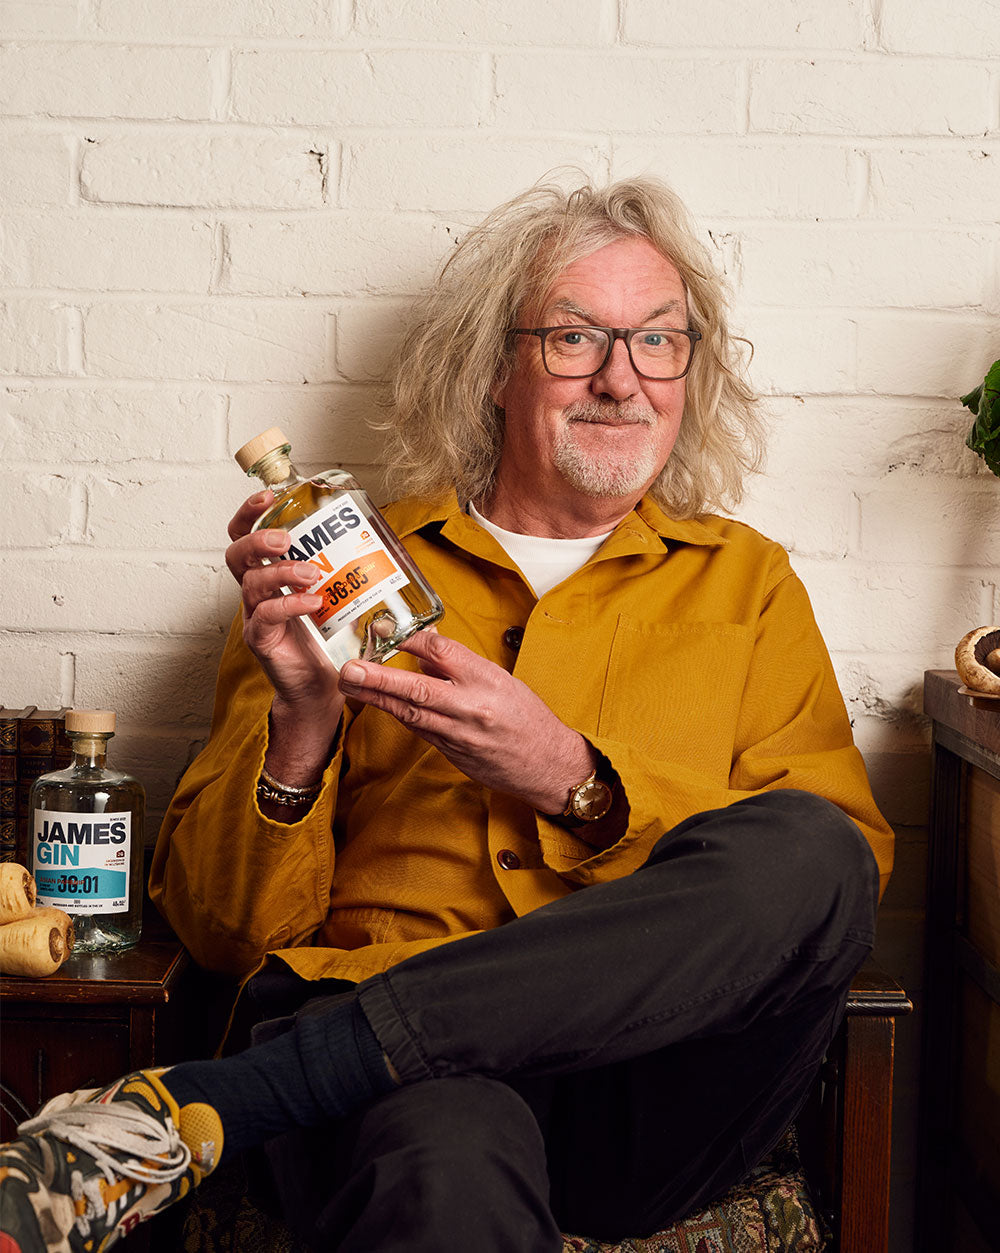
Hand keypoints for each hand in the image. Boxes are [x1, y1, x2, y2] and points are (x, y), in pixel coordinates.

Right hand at [226, 492, 343, 784]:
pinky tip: (311, 601)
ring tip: (311, 573)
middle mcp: (257, 592)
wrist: (327, 686)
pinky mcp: (262, 641)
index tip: (270, 496)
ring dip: (281, 571)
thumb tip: (381, 533)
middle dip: (257, 539)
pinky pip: (265, 616)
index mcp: (270, 573)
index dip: (251, 513)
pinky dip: (289, 604)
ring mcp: (256, 616)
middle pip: (236, 554)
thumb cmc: (331, 638)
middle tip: (285, 539)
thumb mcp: (339, 594)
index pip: (246, 535)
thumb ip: (346, 567)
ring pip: (251, 584)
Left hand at [337, 628, 596, 812]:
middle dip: (380, 679)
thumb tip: (425, 648)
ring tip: (350, 685)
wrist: (548, 766)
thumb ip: (461, 666)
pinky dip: (399, 715)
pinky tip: (377, 705)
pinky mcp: (453, 754)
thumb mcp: (501, 680)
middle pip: (418, 689)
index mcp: (487, 679)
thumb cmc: (528, 718)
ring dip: (378, 699)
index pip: (442, 652)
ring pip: (411, 714)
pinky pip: (420, 730)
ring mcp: (460, 734)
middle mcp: (472, 706)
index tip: (384, 629)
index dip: (410, 639)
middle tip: (350, 669)